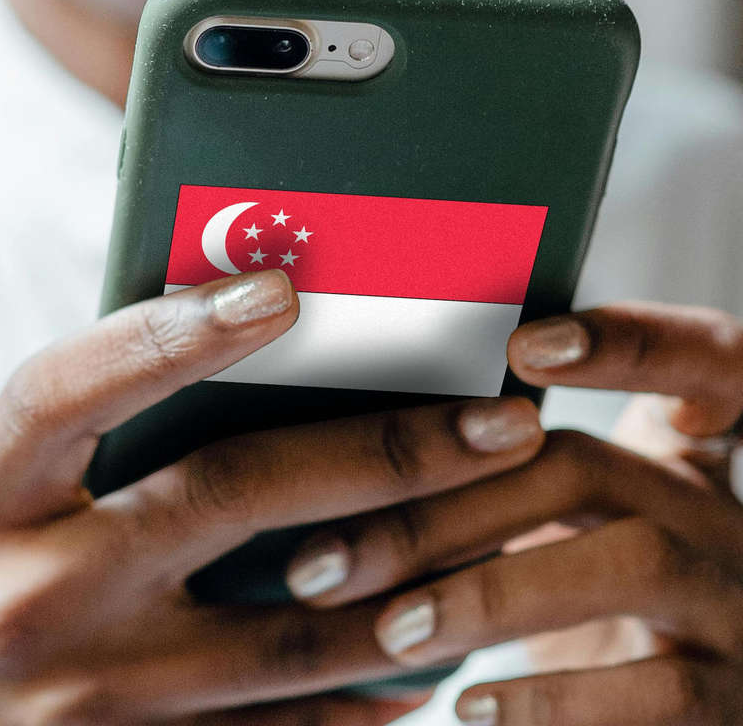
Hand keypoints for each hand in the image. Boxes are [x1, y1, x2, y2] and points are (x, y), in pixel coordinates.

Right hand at [0, 270, 545, 724]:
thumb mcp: (14, 500)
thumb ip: (113, 436)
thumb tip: (259, 358)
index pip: (75, 387)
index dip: (177, 330)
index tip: (289, 288)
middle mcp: (31, 596)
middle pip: (231, 495)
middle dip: (385, 451)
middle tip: (502, 421)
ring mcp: (85, 703)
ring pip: (287, 633)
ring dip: (410, 576)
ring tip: (509, 522)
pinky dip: (363, 693)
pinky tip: (431, 653)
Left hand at [285, 303, 742, 724]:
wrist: (687, 698)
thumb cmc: (596, 583)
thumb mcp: (576, 520)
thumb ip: (510, 475)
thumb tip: (362, 449)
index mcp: (680, 451)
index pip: (694, 356)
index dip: (627, 340)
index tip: (525, 346)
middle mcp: (714, 508)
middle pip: (588, 466)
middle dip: (451, 506)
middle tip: (329, 557)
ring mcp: (733, 598)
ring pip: (630, 562)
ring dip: (493, 593)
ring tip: (391, 629)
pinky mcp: (732, 696)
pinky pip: (657, 692)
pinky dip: (552, 699)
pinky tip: (470, 706)